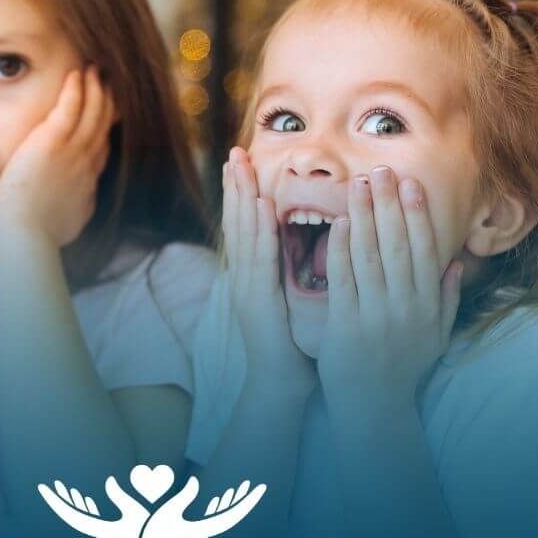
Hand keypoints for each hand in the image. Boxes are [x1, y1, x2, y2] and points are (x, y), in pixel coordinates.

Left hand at [0, 66, 114, 246]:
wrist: (29, 234)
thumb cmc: (41, 233)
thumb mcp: (72, 219)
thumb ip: (80, 205)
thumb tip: (85, 201)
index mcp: (87, 179)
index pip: (102, 146)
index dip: (107, 128)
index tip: (109, 114)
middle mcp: (86, 161)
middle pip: (103, 124)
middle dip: (107, 101)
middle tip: (109, 82)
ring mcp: (72, 151)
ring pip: (92, 111)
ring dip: (95, 88)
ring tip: (96, 70)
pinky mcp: (52, 142)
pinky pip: (69, 108)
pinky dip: (76, 89)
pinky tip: (77, 73)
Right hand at [222, 147, 314, 397]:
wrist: (280, 386)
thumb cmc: (293, 346)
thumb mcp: (291, 301)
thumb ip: (290, 273)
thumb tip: (302, 245)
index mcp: (253, 276)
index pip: (246, 227)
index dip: (242, 194)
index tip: (243, 162)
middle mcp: (245, 277)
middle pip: (238, 223)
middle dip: (235, 186)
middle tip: (234, 151)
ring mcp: (247, 288)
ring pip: (243, 234)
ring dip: (241, 198)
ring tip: (240, 166)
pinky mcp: (257, 302)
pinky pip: (259, 260)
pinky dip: (259, 232)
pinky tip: (261, 208)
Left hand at [318, 166, 462, 417]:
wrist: (374, 408)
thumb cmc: (403, 369)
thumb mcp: (434, 336)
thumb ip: (445, 299)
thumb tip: (455, 263)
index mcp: (428, 307)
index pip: (425, 251)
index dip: (418, 215)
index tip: (412, 184)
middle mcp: (406, 308)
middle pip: (398, 247)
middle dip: (390, 205)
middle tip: (382, 171)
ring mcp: (376, 317)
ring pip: (370, 257)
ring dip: (364, 218)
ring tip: (358, 186)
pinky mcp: (347, 326)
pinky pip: (344, 281)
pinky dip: (340, 250)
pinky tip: (336, 225)